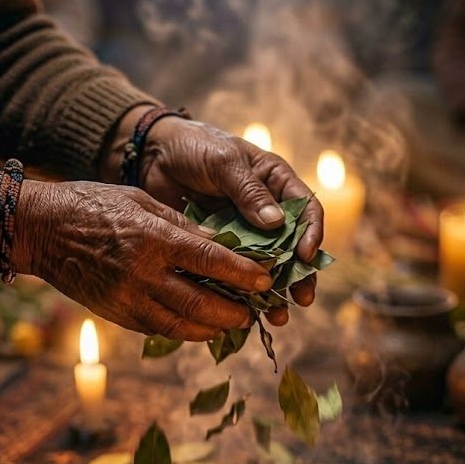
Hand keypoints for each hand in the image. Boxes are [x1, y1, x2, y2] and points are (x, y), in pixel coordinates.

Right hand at [13, 179, 271, 339]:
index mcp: (153, 238)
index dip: (243, 274)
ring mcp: (128, 298)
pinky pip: (158, 329)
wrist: (40, 229)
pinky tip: (200, 327)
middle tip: (253, 312)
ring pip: (181, 324)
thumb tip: (220, 244)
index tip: (266, 281)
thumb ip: (181, 225)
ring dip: (212, 328)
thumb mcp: (140, 200)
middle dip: (234, 311)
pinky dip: (184, 331)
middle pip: (201, 302)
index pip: (210, 261)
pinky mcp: (116, 314)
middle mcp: (143, 273)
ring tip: (232, 324)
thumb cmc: (92, 205)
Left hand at [103, 109, 323, 325]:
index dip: (311, 234)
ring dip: (273, 291)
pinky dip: (241, 292)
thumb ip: (248, 191)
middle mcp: (266, 210)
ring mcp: (245, 231)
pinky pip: (237, 271)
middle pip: (292, 247)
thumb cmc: (194, 147)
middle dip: (299, 276)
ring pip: (267, 265)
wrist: (153, 155)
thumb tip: (277, 222)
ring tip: (276, 316)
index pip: (306, 210)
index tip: (305, 257)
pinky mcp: (222, 247)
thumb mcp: (224, 162)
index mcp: (276, 183)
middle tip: (301, 299)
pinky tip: (245, 312)